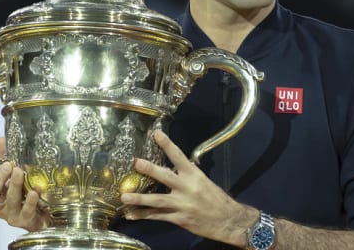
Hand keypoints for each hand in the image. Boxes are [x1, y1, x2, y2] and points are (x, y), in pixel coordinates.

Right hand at [0, 137, 51, 231]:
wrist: (42, 216)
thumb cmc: (24, 195)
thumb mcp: (14, 176)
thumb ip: (6, 159)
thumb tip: (1, 140)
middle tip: (7, 164)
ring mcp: (11, 213)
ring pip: (9, 200)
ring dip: (14, 185)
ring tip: (20, 172)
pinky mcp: (24, 220)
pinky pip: (26, 211)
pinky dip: (30, 201)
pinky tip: (34, 192)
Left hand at [120, 131, 256, 246]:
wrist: (228, 220)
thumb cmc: (216, 199)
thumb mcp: (204, 181)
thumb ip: (188, 175)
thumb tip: (174, 166)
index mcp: (194, 175)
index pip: (179, 156)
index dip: (167, 144)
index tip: (156, 134)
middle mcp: (187, 188)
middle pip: (165, 177)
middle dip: (149, 169)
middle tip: (135, 162)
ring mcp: (182, 205)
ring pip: (157, 200)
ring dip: (139, 198)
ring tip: (124, 196)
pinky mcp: (179, 219)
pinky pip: (158, 216)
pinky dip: (144, 215)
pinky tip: (131, 215)